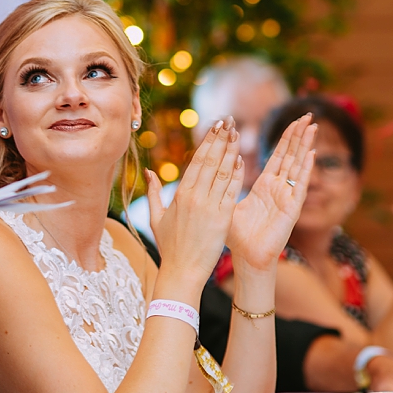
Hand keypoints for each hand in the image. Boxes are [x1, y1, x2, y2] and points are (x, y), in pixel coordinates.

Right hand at [148, 118, 241, 287]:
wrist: (182, 272)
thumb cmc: (169, 247)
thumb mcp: (157, 217)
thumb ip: (154, 192)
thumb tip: (150, 172)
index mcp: (180, 194)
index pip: (197, 160)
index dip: (207, 141)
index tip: (215, 126)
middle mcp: (195, 197)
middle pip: (210, 161)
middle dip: (220, 138)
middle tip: (228, 120)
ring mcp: (209, 207)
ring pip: (222, 172)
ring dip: (231, 151)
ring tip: (237, 132)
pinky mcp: (222, 218)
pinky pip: (231, 191)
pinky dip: (237, 175)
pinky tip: (241, 159)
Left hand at [226, 115, 316, 273]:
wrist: (247, 257)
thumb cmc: (238, 236)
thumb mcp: (229, 203)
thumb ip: (228, 184)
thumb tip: (225, 166)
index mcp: (265, 186)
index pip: (278, 156)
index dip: (285, 138)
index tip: (292, 120)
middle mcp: (279, 189)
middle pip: (291, 156)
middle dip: (298, 135)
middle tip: (308, 114)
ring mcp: (287, 197)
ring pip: (298, 166)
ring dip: (305, 145)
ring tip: (312, 126)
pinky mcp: (291, 208)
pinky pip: (299, 185)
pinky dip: (305, 169)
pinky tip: (311, 154)